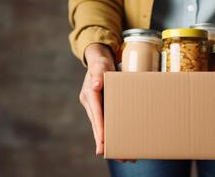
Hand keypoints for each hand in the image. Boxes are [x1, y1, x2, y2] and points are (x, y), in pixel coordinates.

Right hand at [79, 44, 134, 162]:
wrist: (98, 59)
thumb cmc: (101, 61)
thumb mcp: (100, 64)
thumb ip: (98, 73)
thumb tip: (95, 86)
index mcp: (89, 94)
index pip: (96, 114)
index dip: (100, 129)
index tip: (104, 143)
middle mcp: (90, 103)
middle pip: (98, 126)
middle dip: (106, 142)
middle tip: (119, 156)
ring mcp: (95, 106)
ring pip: (102, 127)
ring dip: (111, 141)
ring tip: (125, 155)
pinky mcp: (101, 107)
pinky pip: (106, 122)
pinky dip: (112, 133)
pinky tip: (122, 141)